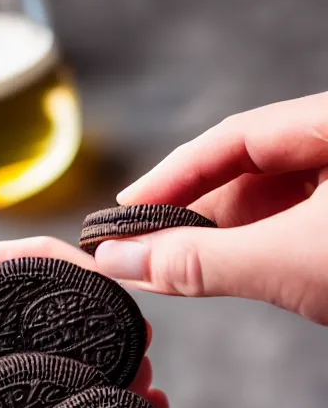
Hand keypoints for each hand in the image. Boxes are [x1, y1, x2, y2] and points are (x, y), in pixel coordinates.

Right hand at [95, 91, 327, 324]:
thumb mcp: (286, 259)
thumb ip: (200, 259)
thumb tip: (120, 258)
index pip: (235, 136)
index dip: (174, 173)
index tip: (128, 206)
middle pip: (245, 171)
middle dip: (189, 213)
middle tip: (140, 245)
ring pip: (264, 205)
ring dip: (214, 239)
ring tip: (168, 263)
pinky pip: (283, 230)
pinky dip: (246, 253)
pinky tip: (213, 270)